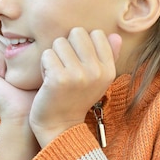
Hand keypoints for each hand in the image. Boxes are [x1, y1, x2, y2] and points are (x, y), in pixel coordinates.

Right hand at [0, 32, 35, 120]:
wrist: (29, 114)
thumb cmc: (39, 90)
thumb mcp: (37, 62)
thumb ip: (29, 43)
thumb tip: (34, 22)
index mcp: (2, 61)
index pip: (11, 36)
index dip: (25, 45)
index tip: (32, 65)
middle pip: (4, 36)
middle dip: (18, 49)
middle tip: (24, 72)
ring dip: (12, 54)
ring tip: (16, 76)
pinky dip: (4, 59)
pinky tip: (7, 78)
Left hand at [30, 28, 120, 146]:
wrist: (59, 126)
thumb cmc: (75, 99)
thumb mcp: (97, 80)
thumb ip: (108, 57)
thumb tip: (116, 35)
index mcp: (108, 70)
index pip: (96, 33)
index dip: (81, 44)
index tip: (78, 62)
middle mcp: (97, 72)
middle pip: (76, 33)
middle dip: (66, 46)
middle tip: (64, 67)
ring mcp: (78, 75)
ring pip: (59, 42)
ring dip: (53, 56)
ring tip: (56, 74)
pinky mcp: (59, 79)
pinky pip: (46, 54)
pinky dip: (43, 65)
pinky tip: (47, 80)